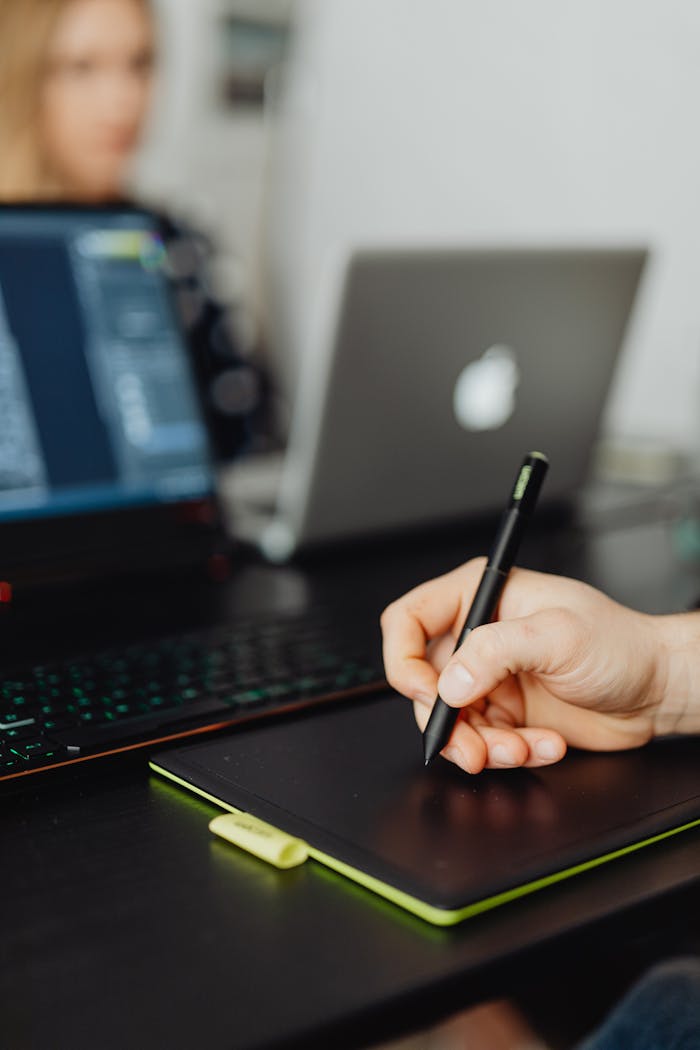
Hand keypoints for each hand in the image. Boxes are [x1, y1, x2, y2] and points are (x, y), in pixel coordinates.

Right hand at [381, 560, 671, 773]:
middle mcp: (476, 638)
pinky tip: (542, 746)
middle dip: (445, 722)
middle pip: (421, 683)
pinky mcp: (504, 715)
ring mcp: (488, 679)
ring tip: (519, 749)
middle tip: (473, 747)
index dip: (404, 660)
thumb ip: (496, 651)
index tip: (428, 693)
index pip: (408, 621)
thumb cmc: (619, 643)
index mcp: (480, 597)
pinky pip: (480, 744)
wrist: (657, 690)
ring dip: (478, 746)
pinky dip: (507, 754)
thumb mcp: (557, 635)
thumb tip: (449, 683)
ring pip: (448, 722)